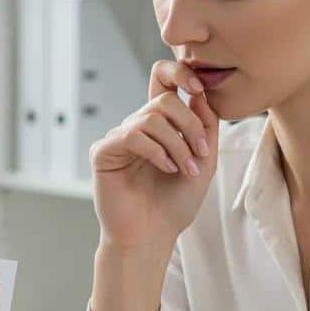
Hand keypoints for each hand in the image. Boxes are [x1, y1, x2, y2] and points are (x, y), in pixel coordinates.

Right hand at [90, 60, 220, 251]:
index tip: (199, 87)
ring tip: (184, 168)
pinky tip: (166, 168)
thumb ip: (205, 126)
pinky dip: (156, 151)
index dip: (179, 73)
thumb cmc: (174, 205)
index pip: (163, 84)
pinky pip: (132, 135)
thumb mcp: (204, 161)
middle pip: (164, 100)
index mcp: (159, 128)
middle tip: (202, 153)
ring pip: (151, 118)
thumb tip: (198, 93)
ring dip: (177, 143)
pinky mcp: (104, 153)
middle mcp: (137, 129)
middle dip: (190, 124)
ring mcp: (119, 140)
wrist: (151, 237)